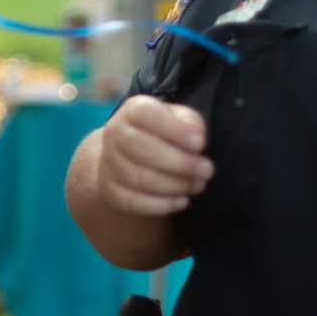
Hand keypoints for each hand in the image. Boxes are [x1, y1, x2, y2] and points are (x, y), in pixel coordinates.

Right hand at [95, 95, 212, 217]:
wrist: (129, 156)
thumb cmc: (163, 134)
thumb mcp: (179, 119)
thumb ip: (190, 123)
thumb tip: (197, 139)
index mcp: (132, 110)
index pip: (146, 114)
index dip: (175, 130)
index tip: (200, 143)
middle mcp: (115, 134)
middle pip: (143, 149)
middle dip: (181, 162)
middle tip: (207, 170)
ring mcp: (109, 163)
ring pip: (141, 179)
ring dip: (176, 185)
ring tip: (198, 185)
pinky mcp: (111, 191)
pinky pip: (135, 202)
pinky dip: (162, 204)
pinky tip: (182, 201)